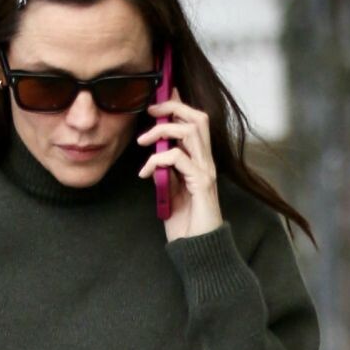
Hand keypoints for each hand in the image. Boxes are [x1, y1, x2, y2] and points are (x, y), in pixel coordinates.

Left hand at [136, 95, 223, 240]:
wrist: (197, 249)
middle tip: (150, 111)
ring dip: (162, 130)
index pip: (195, 122)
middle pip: (198, 118)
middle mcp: (206, 162)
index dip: (179, 105)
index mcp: (200, 161)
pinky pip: (178, 158)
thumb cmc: (185, 224)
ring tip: (143, 142)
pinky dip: (158, 159)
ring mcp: (206, 171)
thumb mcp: (170, 191)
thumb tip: (155, 154)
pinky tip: (146, 172)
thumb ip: (166, 171)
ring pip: (190, 131)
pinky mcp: (201, 183)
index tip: (158, 101)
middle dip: (173, 108)